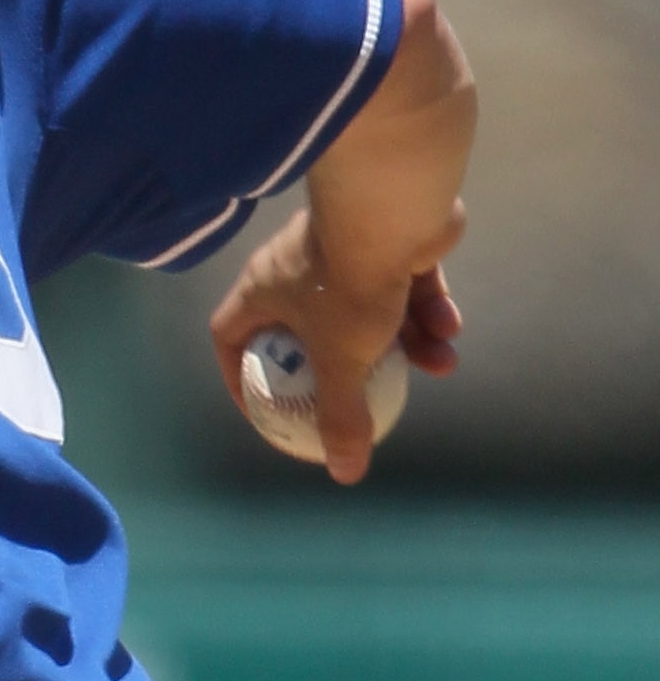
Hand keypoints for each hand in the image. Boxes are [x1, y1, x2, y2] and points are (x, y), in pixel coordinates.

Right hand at [208, 204, 464, 484]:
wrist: (395, 206)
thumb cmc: (348, 282)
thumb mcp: (342, 361)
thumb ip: (340, 415)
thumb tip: (343, 473)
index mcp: (262, 292)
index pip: (230, 337)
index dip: (240, 376)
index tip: (267, 407)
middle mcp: (295, 270)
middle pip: (308, 331)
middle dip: (346, 367)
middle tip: (366, 392)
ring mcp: (343, 252)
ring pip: (368, 312)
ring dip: (406, 343)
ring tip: (439, 364)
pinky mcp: (389, 241)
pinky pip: (404, 287)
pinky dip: (426, 311)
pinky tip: (450, 329)